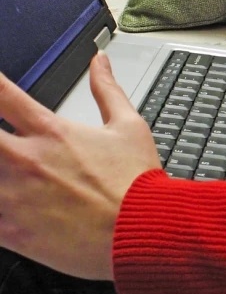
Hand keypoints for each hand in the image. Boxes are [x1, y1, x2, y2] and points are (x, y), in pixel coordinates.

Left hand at [0, 52, 159, 279]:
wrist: (144, 232)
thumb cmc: (138, 184)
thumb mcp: (129, 127)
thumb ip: (107, 90)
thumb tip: (99, 61)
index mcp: (50, 132)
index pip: (0, 93)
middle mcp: (25, 160)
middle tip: (4, 143)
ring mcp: (13, 197)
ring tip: (7, 175)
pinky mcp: (12, 231)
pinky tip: (6, 205)